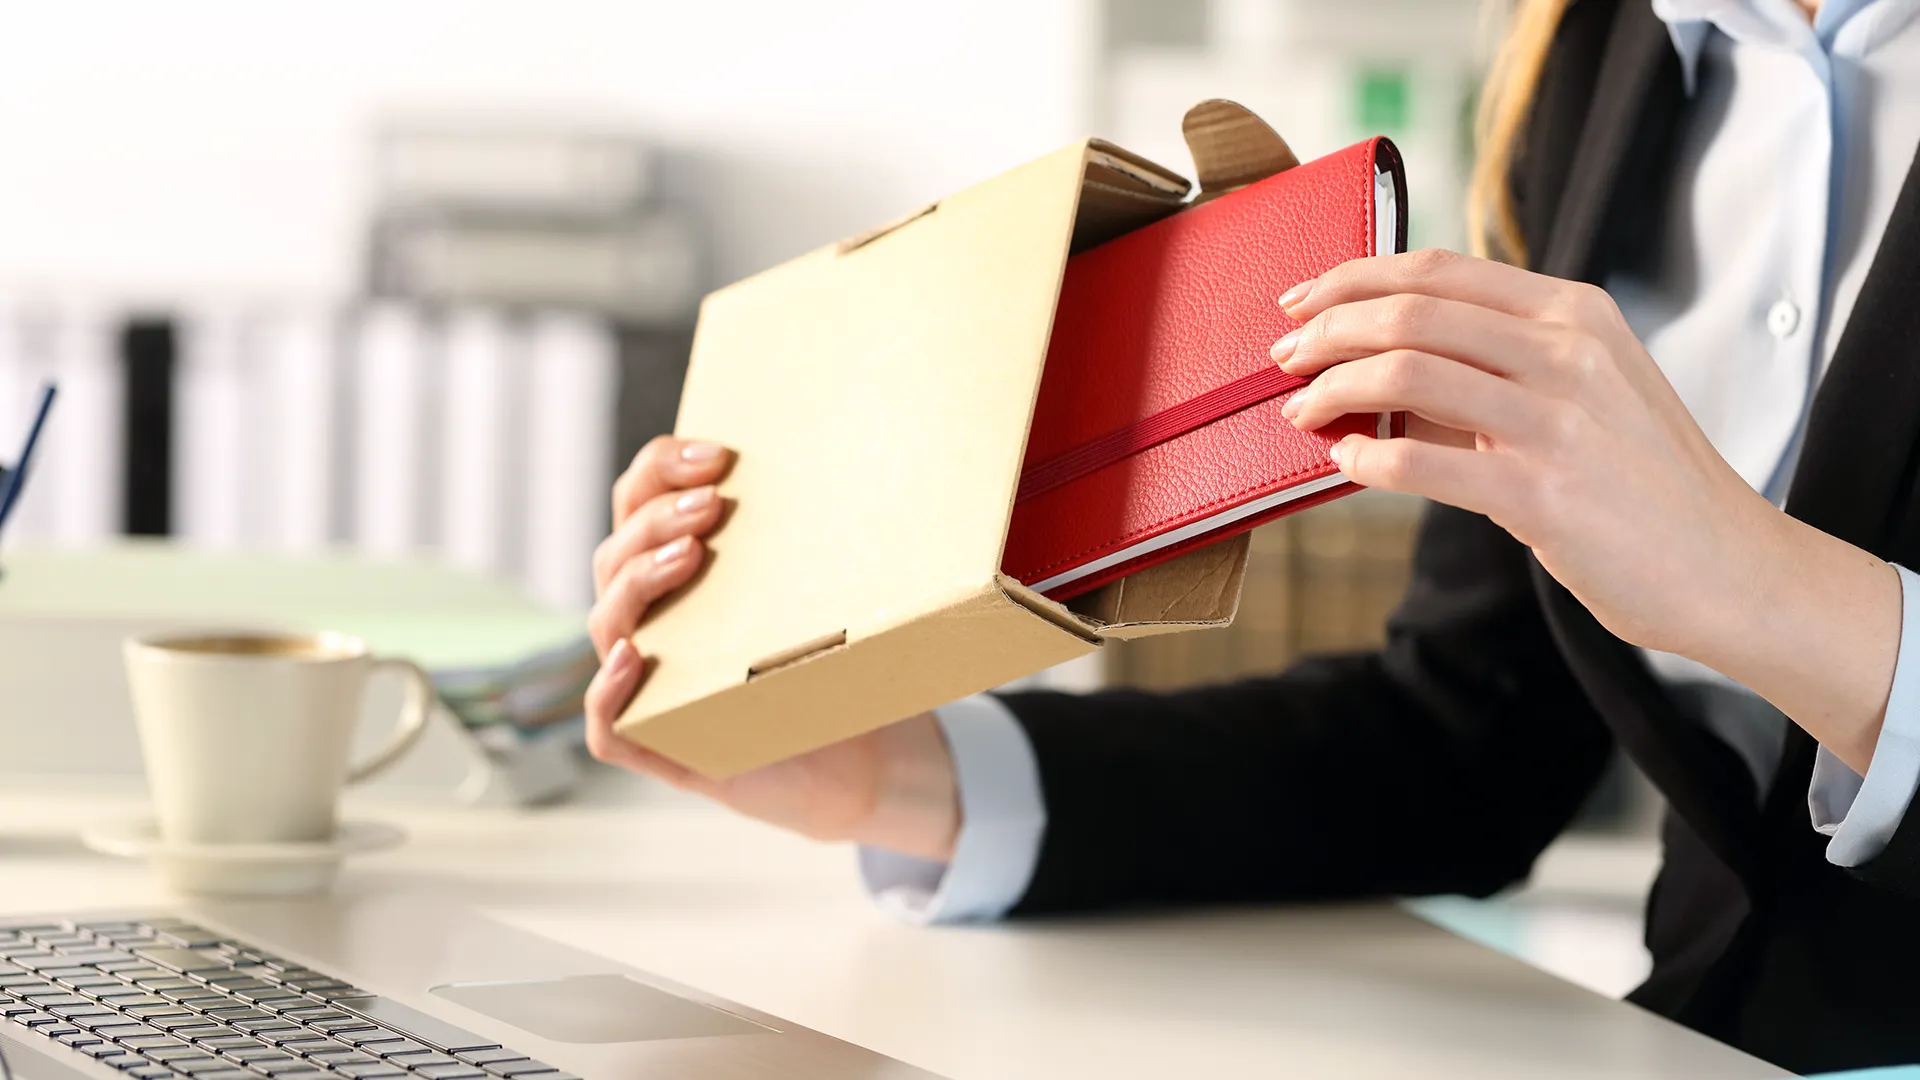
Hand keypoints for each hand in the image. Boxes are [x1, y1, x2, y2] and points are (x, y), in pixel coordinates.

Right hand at [583, 436, 961, 859]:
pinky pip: (606, 727)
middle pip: (615, 556)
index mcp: (677, 573)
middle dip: (656, 520)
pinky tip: (635, 656)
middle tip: (711, 505)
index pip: (638, 502)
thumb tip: (888, 475)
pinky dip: (607, 690)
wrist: (857, 758)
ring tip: (689, 555)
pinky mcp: (663, 749)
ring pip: (607, 625)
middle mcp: (652, 624)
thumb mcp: (831, 592)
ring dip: (638, 581)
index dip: (661, 469)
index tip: (718, 455)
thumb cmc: (836, 667)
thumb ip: (830, 541)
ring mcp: (651, 687)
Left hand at [1272, 249, 1899, 770]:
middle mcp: (1568, 353)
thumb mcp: (1586, 394)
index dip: (1355, 276)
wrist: (1730, 568)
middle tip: (1283, 356)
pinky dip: (1367, 456)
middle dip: (1327, 328)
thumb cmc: (1644, 485)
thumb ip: (1496, 370)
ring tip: (1300, 410)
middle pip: (1412, 310)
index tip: (1302, 297)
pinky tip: (1344, 462)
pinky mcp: (1543, 493)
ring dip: (1333, 388)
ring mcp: (1558, 421)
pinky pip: (1423, 461)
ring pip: (1409, 371)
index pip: (1440, 269)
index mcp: (1575, 314)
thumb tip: (1384, 367)